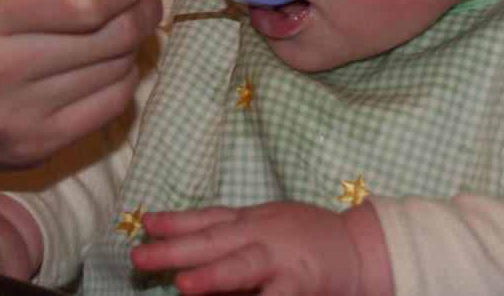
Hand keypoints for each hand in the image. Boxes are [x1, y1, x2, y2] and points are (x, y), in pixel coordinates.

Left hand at [131, 201, 392, 295]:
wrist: (363, 249)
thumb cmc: (306, 242)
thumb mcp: (266, 234)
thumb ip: (231, 249)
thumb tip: (185, 271)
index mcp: (251, 222)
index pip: (207, 219)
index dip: (175, 221)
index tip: (145, 223)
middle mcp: (262, 235)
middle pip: (214, 239)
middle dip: (176, 248)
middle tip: (140, 256)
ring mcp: (283, 259)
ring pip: (244, 266)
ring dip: (213, 276)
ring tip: (183, 285)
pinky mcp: (304, 283)